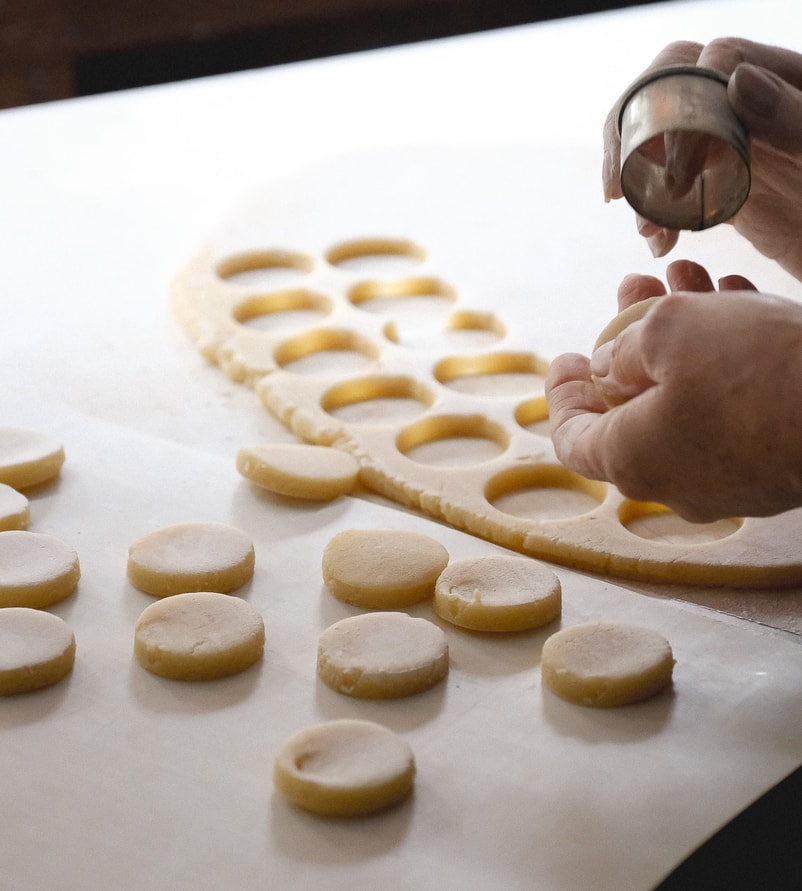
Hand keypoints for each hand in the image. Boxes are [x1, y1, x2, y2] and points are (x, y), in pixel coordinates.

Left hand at [545, 260, 801, 520]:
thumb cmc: (757, 371)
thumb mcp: (669, 333)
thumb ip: (622, 350)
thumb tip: (608, 369)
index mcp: (632, 461)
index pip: (573, 439)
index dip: (564, 395)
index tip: (567, 358)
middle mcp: (674, 482)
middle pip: (633, 408)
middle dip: (633, 341)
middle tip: (634, 292)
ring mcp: (728, 480)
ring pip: (687, 400)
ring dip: (683, 339)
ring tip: (686, 278)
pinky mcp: (771, 466)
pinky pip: (732, 411)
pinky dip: (725, 361)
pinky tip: (735, 303)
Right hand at [603, 39, 801, 280]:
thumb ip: (796, 117)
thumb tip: (735, 77)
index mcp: (787, 81)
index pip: (710, 61)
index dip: (677, 104)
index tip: (674, 170)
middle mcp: (756, 107)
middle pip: (673, 94)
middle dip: (634, 136)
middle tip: (618, 189)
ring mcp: (740, 149)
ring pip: (666, 144)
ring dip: (639, 182)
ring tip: (646, 229)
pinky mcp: (730, 192)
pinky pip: (679, 189)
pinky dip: (658, 214)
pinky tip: (659, 242)